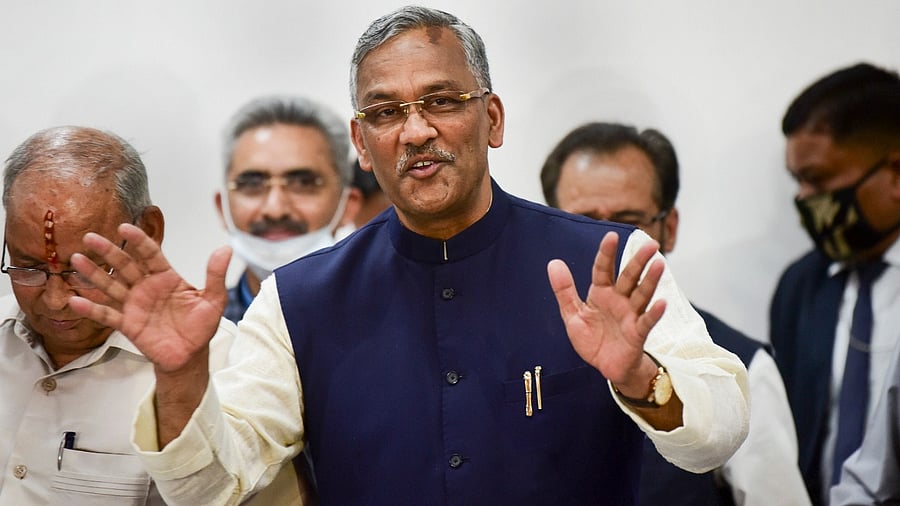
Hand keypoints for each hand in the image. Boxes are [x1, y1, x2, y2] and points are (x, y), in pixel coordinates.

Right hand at [69, 223, 230, 373]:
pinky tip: (75, 301)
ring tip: (76, 260)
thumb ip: (215, 275)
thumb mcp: (213, 300)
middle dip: (108, 251)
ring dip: (94, 274)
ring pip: (111, 285)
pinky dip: (92, 309)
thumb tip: (226, 249)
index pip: (150, 254)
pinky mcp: (127, 324)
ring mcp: (134, 305)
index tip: (125, 228)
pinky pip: (107, 315)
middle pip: (125, 265)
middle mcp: (146, 287)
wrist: (191, 356)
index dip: (138, 240)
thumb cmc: (200, 327)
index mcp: (166, 277)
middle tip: (90, 237)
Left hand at [547, 231, 665, 393]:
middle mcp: (619, 300)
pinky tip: (661, 302)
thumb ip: (564, 290)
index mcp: (601, 293)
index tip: (611, 235)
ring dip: (650, 280)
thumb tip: (554, 262)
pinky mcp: (637, 334)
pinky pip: (647, 321)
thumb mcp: (573, 314)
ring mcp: (630, 315)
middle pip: (629, 277)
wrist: (606, 366)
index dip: (606, 253)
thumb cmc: (592, 338)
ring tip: (659, 264)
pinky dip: (654, 313)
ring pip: (641, 294)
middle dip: (638, 260)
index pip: (603, 269)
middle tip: (651, 243)